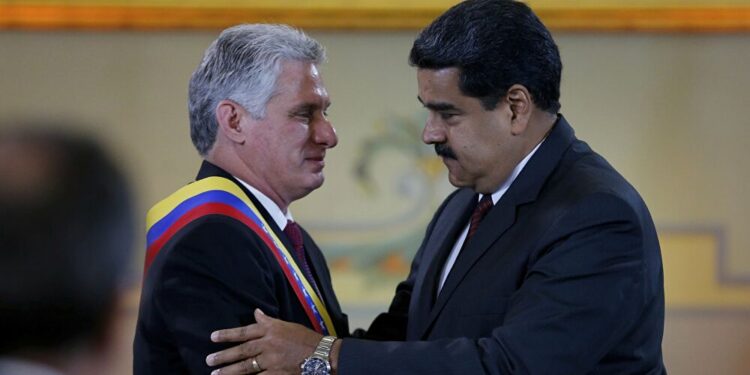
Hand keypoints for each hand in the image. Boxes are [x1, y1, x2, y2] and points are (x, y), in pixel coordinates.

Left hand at [206, 309, 321, 374]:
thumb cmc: (306, 338)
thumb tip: (256, 313)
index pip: (245, 331)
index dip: (228, 334)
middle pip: (242, 350)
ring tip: (215, 374)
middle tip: (209, 360)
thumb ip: (269, 321)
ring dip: (229, 371)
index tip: (213, 337)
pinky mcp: (277, 374)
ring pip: (246, 366)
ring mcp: (272, 360)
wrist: (323, 355)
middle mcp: (269, 344)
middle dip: (224, 356)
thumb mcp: (287, 325)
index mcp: (272, 329)